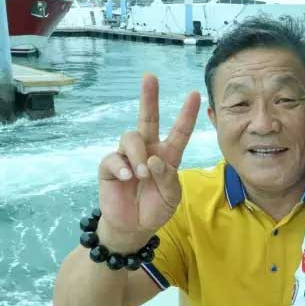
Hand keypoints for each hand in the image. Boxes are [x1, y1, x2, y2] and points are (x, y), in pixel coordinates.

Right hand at [98, 74, 199, 243]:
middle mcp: (147, 150)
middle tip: (150, 77)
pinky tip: (127, 176)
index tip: (195, 94)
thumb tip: (153, 160)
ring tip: (142, 173)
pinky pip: (113, 158)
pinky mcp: (109, 167)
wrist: (135, 227)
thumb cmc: (156, 208)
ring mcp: (127, 157)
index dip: (187, 114)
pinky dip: (121, 166)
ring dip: (138, 153)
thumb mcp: (171, 196)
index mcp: (167, 155)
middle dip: (149, 97)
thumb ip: (167, 178)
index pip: (179, 131)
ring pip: (131, 137)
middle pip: (148, 119)